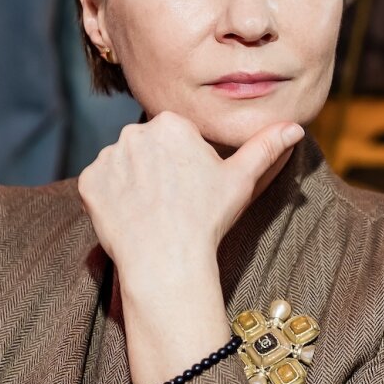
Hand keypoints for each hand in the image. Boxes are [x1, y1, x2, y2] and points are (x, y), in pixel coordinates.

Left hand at [80, 115, 303, 383]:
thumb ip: (265, 147)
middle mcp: (133, 132)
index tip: (193, 188)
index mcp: (171, 123)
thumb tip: (295, 127)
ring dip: (133, 183)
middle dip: (158, 169)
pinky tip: (131, 217)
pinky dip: (112, 200)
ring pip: (123, 166)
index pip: (176, 136)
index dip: (187, 163)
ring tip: (153, 212)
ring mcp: (107, 157)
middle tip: (174, 203)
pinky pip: (100, 186)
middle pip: (148, 148)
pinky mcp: (87, 183)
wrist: (166, 261)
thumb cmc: (207, 219)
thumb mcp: (241, 180)